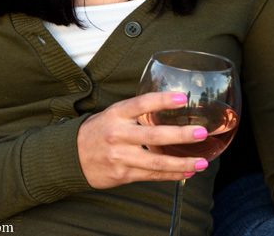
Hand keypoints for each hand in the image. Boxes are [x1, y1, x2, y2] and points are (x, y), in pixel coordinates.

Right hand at [75, 91, 210, 188]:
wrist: (72, 157)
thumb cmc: (100, 131)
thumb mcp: (113, 114)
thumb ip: (138, 112)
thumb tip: (173, 105)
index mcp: (116, 114)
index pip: (141, 104)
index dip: (162, 100)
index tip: (182, 98)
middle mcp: (118, 135)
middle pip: (153, 136)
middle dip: (180, 135)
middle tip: (202, 133)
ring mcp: (120, 157)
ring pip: (156, 162)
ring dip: (182, 163)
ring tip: (202, 162)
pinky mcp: (123, 175)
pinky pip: (152, 176)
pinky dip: (172, 174)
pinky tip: (187, 172)